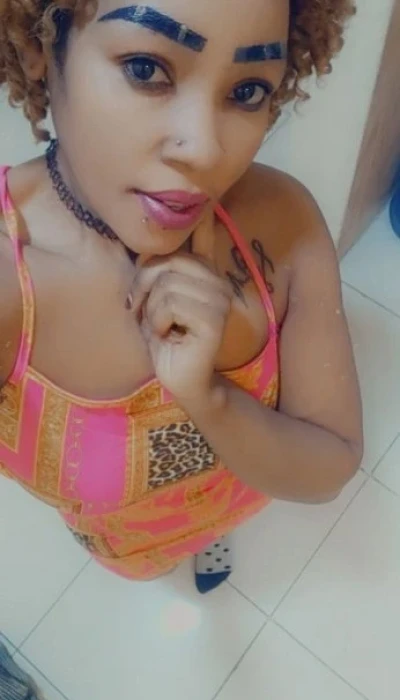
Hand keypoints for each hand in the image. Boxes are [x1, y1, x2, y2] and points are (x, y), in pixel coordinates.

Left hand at [128, 214, 231, 402]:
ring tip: (160, 327)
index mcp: (203, 273)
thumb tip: (153, 234)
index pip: (203, 234)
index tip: (208, 199)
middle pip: (168, 261)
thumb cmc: (164, 339)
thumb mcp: (154, 299)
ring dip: (150, 311)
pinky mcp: (213, 319)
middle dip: (144, 287)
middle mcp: (216, 281)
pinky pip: (170, 304)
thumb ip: (157, 271)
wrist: (180, 378)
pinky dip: (157, 322)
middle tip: (143, 311)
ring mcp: (218, 299)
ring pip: (166, 284)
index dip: (202, 214)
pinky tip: (168, 336)